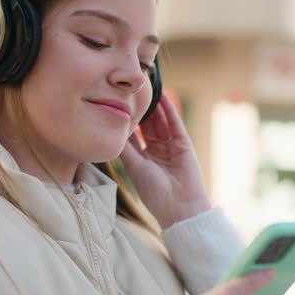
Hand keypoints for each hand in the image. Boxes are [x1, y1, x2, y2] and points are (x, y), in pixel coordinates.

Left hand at [119, 92, 211, 228]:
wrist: (179, 205)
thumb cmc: (154, 191)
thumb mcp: (134, 168)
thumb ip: (125, 149)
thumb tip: (111, 131)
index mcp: (142, 159)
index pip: (133, 136)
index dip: (126, 122)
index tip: (115, 105)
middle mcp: (156, 151)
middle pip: (147, 126)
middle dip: (140, 110)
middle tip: (129, 92)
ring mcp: (170, 146)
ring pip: (160, 121)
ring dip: (153, 106)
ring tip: (144, 88)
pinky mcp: (183, 143)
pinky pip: (174, 122)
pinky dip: (169, 109)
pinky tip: (162, 96)